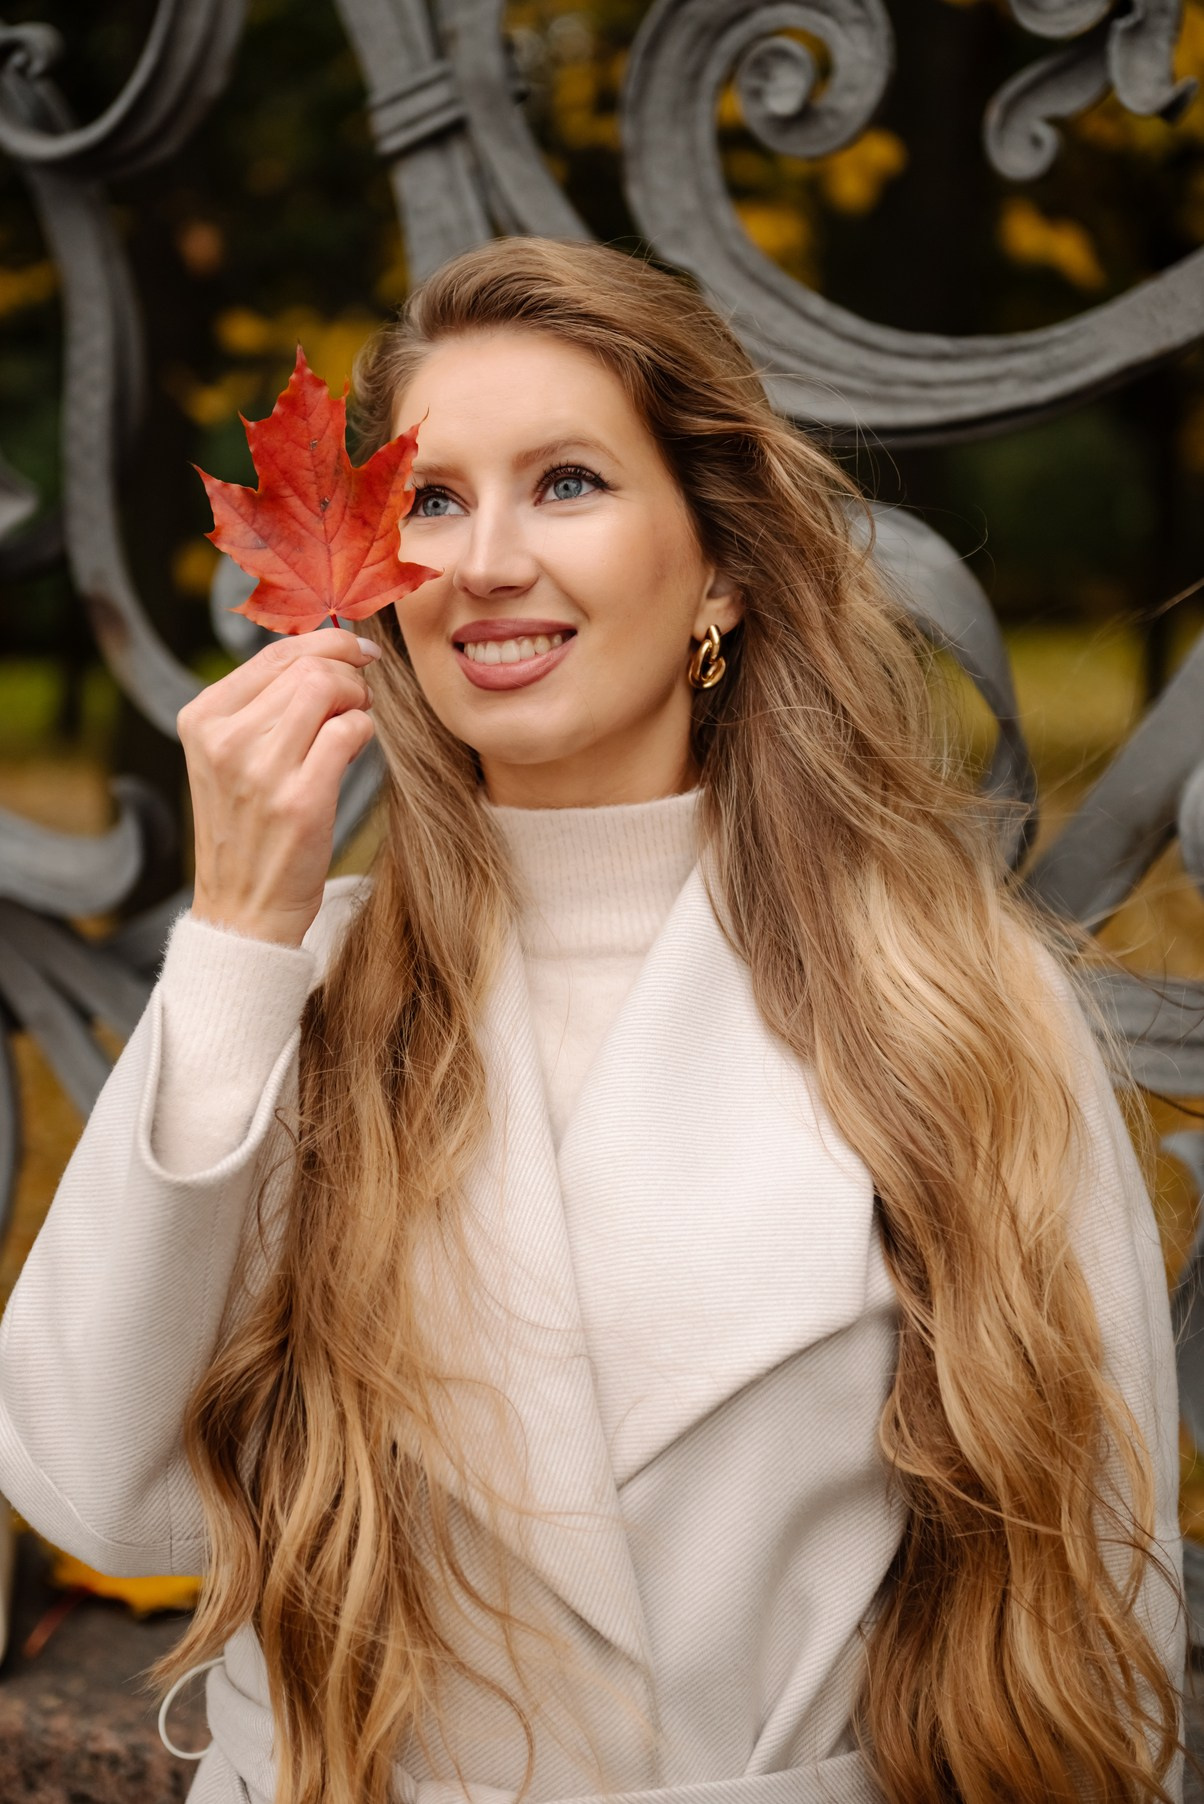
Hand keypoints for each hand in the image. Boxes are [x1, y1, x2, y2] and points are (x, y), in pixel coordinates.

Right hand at [177, 628, 380, 947]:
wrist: (243, 909)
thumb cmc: (249, 828)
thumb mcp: (233, 758)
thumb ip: (266, 705)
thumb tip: (328, 651)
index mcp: (202, 719)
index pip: (275, 653)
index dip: (327, 642)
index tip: (357, 650)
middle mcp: (225, 738)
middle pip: (307, 665)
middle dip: (348, 672)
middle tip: (359, 697)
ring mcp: (260, 769)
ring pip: (328, 688)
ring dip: (357, 700)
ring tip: (353, 724)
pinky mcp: (300, 800)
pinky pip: (350, 731)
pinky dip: (363, 732)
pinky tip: (353, 752)